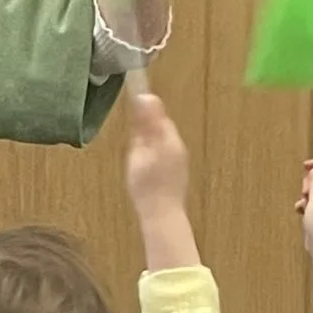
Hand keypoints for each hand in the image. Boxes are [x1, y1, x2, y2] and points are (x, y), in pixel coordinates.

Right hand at [121, 88, 189, 227]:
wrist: (162, 215)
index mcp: (169, 138)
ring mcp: (180, 158)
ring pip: (163, 140)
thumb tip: (145, 97)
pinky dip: (156, 153)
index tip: (132, 109)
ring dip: (151, 141)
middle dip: (147, 128)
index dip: (144, 110)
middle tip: (133, 140)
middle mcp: (178, 145)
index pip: (158, 113)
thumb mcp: (139, 151)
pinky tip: (148, 167)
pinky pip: (166, 152)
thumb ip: (144, 124)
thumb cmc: (146, 185)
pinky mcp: (179, 170)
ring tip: (138, 157)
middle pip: (161, 126)